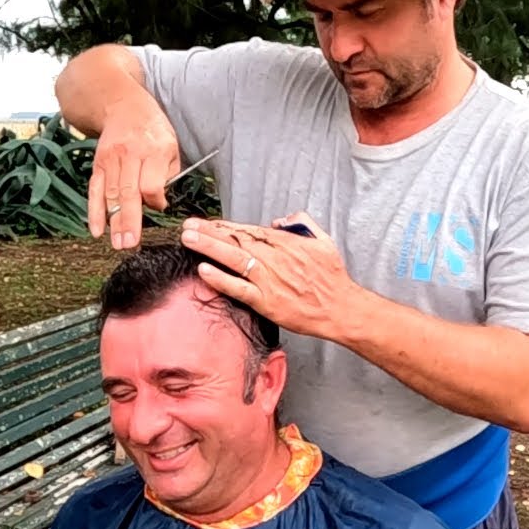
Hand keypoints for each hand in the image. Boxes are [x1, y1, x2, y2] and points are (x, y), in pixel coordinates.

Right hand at [86, 99, 180, 248]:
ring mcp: (110, 159)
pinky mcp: (98, 164)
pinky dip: (95, 211)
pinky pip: (95, 190)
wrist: (123, 106)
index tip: (159, 205)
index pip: (151, 184)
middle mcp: (129, 154)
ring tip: (118, 243)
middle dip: (129, 221)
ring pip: (111, 195)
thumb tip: (158, 202)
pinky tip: (97, 230)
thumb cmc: (153, 130)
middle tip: (129, 243)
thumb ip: (167, 174)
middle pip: (128, 192)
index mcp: (154, 150)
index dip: (155, 200)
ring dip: (114, 222)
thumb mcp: (171, 145)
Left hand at [180, 212, 364, 340]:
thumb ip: (303, 223)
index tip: (206, 222)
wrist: (341, 308)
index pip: (248, 230)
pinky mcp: (267, 302)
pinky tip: (204, 270)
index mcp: (286, 243)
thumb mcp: (323, 241)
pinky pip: (239, 288)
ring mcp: (269, 280)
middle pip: (236, 240)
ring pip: (234, 259)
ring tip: (189, 239)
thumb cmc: (332, 278)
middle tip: (187, 225)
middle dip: (209, 231)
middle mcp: (275, 258)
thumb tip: (281, 220)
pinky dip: (221, 279)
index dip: (225, 226)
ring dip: (209, 247)